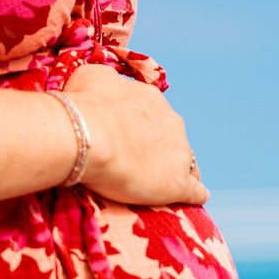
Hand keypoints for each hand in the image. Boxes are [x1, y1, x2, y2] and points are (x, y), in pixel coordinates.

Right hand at [61, 64, 207, 205]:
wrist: (87, 136)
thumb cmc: (83, 105)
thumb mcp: (90, 77)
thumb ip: (105, 82)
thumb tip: (105, 84)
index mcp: (151, 98)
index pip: (153, 113)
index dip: (139, 126)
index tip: (123, 136)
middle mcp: (171, 121)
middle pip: (171, 136)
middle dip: (158, 146)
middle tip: (133, 160)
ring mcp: (179, 153)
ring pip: (188, 162)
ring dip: (174, 169)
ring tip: (157, 184)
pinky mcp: (178, 184)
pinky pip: (196, 191)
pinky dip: (193, 195)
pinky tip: (188, 200)